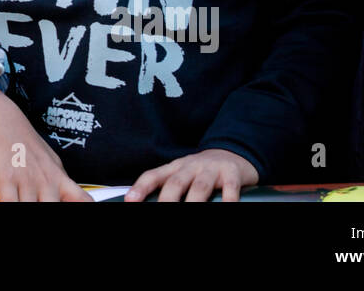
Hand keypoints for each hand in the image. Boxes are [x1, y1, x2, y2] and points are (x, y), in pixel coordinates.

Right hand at [0, 81, 87, 201]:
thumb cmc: (20, 138)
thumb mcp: (48, 159)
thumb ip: (59, 180)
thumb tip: (72, 197)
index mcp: (57, 176)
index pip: (81, 198)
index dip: (83, 207)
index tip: (82, 209)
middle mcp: (45, 180)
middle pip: (54, 206)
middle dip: (48, 208)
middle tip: (41, 202)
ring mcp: (26, 180)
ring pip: (30, 208)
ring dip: (27, 207)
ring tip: (25, 201)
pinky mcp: (5, 180)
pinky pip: (10, 204)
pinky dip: (11, 206)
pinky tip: (10, 201)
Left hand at [125, 148, 259, 201]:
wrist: (232, 153)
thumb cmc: (202, 171)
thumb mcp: (183, 176)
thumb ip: (169, 189)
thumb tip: (151, 202)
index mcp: (174, 167)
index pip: (153, 176)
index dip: (140, 188)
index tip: (130, 201)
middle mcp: (190, 166)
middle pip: (175, 182)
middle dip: (167, 199)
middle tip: (163, 210)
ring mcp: (211, 168)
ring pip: (200, 186)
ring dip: (194, 202)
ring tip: (191, 211)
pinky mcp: (231, 172)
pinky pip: (229, 187)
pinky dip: (227, 199)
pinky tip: (226, 206)